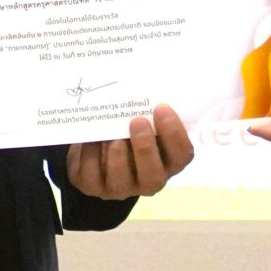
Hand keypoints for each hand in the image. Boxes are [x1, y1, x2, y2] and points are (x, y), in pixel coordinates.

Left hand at [65, 105, 194, 198]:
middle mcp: (148, 180)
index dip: (174, 134)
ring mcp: (120, 188)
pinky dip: (89, 154)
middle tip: (137, 121)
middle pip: (153, 176)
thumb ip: (149, 110)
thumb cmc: (127, 127)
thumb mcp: (143, 119)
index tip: (161, 107)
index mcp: (168, 161)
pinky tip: (88, 139)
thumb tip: (147, 83)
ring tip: (109, 134)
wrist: (96, 146)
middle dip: (145, 148)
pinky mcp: (94, 187)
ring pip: (120, 180)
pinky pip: (91, 175)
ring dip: (116, 154)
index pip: (182, 154)